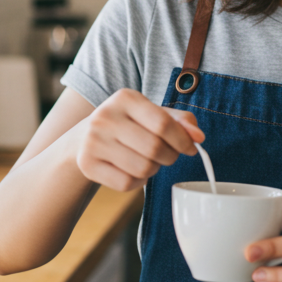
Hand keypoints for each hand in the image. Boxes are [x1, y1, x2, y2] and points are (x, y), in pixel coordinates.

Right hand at [75, 89, 203, 190]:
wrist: (83, 139)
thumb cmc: (128, 125)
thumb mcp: (152, 114)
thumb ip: (180, 121)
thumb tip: (198, 137)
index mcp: (125, 98)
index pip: (163, 123)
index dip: (183, 140)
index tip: (190, 147)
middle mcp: (105, 116)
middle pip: (154, 148)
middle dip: (170, 156)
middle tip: (168, 155)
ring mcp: (93, 141)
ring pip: (142, 168)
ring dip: (154, 169)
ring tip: (149, 160)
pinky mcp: (87, 165)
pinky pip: (127, 183)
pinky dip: (138, 182)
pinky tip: (132, 170)